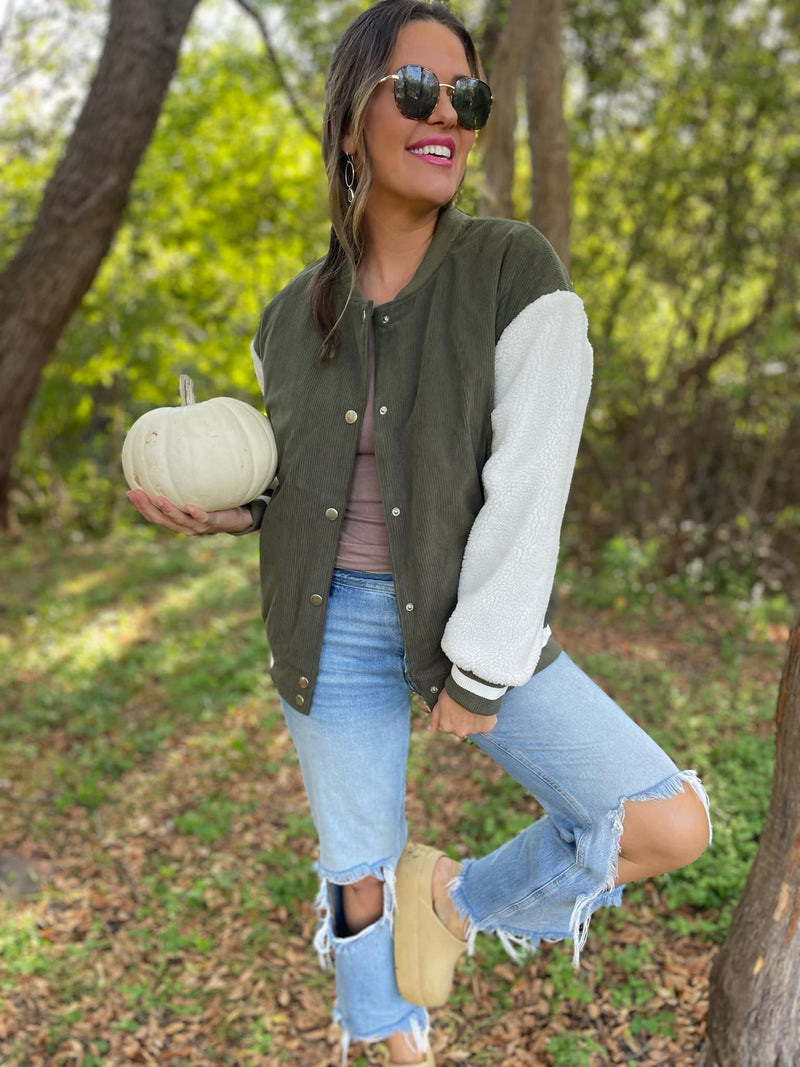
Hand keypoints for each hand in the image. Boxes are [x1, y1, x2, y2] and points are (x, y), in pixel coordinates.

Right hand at [126, 489, 251, 535]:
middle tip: (135, 493)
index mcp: (176, 520)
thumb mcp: (195, 491)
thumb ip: (182, 482)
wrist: (237, 516)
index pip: (153, 515)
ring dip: (167, 511)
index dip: (140, 506)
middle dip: (146, 508)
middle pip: (160, 520)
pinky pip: (202, 519)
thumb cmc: (213, 503)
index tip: (129, 492)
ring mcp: (197, 526)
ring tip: (156, 499)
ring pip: (178, 521)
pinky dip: (195, 514)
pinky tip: (190, 506)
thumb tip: (169, 457)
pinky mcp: (212, 524)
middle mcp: (184, 526)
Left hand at [429, 688, 496, 740]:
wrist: (472, 685)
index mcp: (446, 726)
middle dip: (463, 720)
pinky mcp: (486, 728)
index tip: (456, 706)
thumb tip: (430, 730)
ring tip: (475, 705)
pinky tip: (484, 708)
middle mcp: (459, 732)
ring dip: (475, 719)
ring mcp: (473, 731)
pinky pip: (486, 726)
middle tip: (466, 705)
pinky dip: (486, 719)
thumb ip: (435, 717)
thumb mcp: (440, 701)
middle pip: (461, 728)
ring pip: (474, 727)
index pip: (449, 725)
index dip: (453, 714)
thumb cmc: (454, 691)